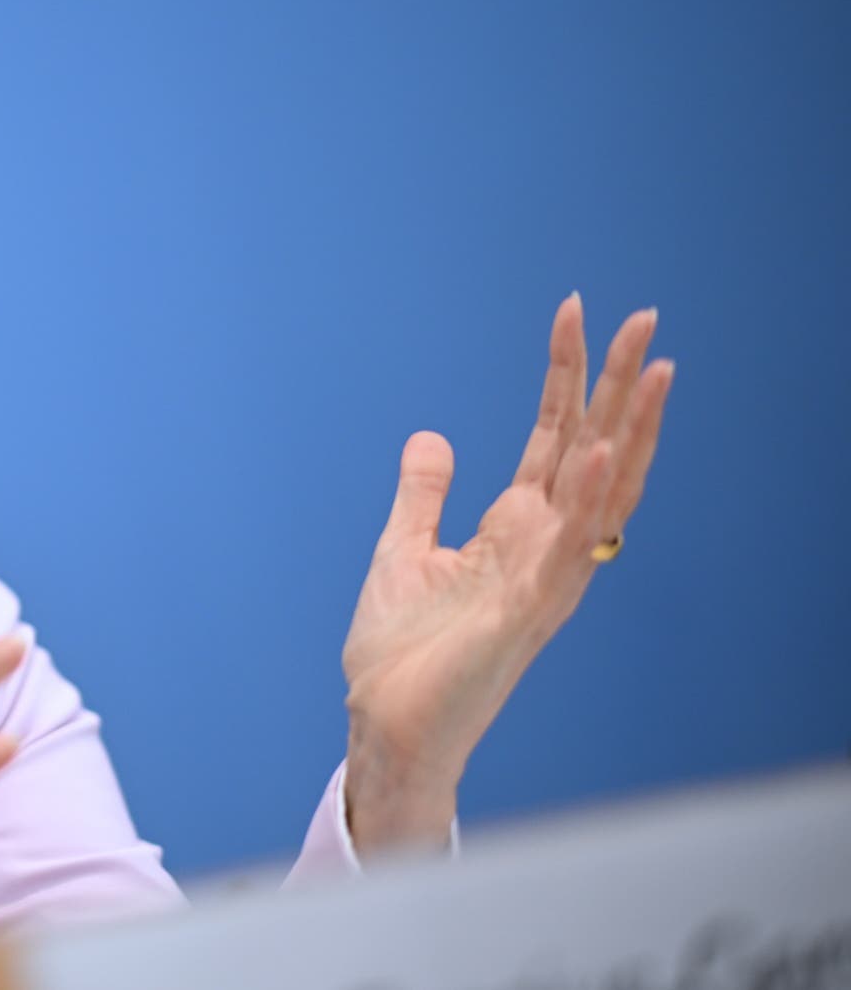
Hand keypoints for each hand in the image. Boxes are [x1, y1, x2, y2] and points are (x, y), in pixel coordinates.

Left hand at [339, 293, 674, 853]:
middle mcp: (542, 547)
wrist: (385, 724)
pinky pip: (566, 552)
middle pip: (593, 450)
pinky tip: (597, 455)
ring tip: (652, 370)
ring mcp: (542, 580)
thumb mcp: (403, 550)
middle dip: (619, 386)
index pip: (554, 436)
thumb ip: (424, 495)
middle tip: (645, 317)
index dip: (567, 376)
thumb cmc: (401, 652)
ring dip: (626, 430)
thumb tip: (432, 437)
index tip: (578, 312)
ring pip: (601, 493)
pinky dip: (585, 503)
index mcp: (515, 529)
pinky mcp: (524, 614)